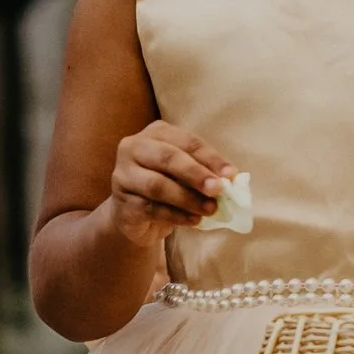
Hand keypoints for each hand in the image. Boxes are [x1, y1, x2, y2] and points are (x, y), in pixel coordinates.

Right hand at [105, 118, 231, 248]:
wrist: (136, 216)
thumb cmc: (167, 187)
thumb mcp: (186, 175)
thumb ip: (204, 172)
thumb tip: (230, 180)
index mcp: (156, 133)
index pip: (187, 141)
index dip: (210, 158)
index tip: (231, 175)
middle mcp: (134, 148)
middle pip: (168, 158)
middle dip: (197, 174)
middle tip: (218, 189)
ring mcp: (123, 175)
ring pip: (158, 185)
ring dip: (188, 198)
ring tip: (210, 209)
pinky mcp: (122, 202)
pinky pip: (151, 208)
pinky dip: (176, 215)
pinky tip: (194, 220)